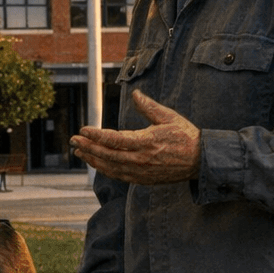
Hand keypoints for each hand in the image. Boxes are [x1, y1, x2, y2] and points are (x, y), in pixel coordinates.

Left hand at [69, 90, 201, 183]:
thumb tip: (134, 94)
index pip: (114, 139)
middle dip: (88, 147)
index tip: (83, 129)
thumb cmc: (185, 136)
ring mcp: (142, 171)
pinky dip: (105, 170)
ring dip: (93, 160)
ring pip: (111, 167)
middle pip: (108, 154)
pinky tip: (97, 164)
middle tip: (73, 140)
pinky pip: (120, 175)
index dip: (96, 135)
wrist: (200, 161)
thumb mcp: (169, 117)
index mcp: (146, 141)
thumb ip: (149, 107)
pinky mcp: (144, 179)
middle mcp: (141, 159)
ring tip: (79, 152)